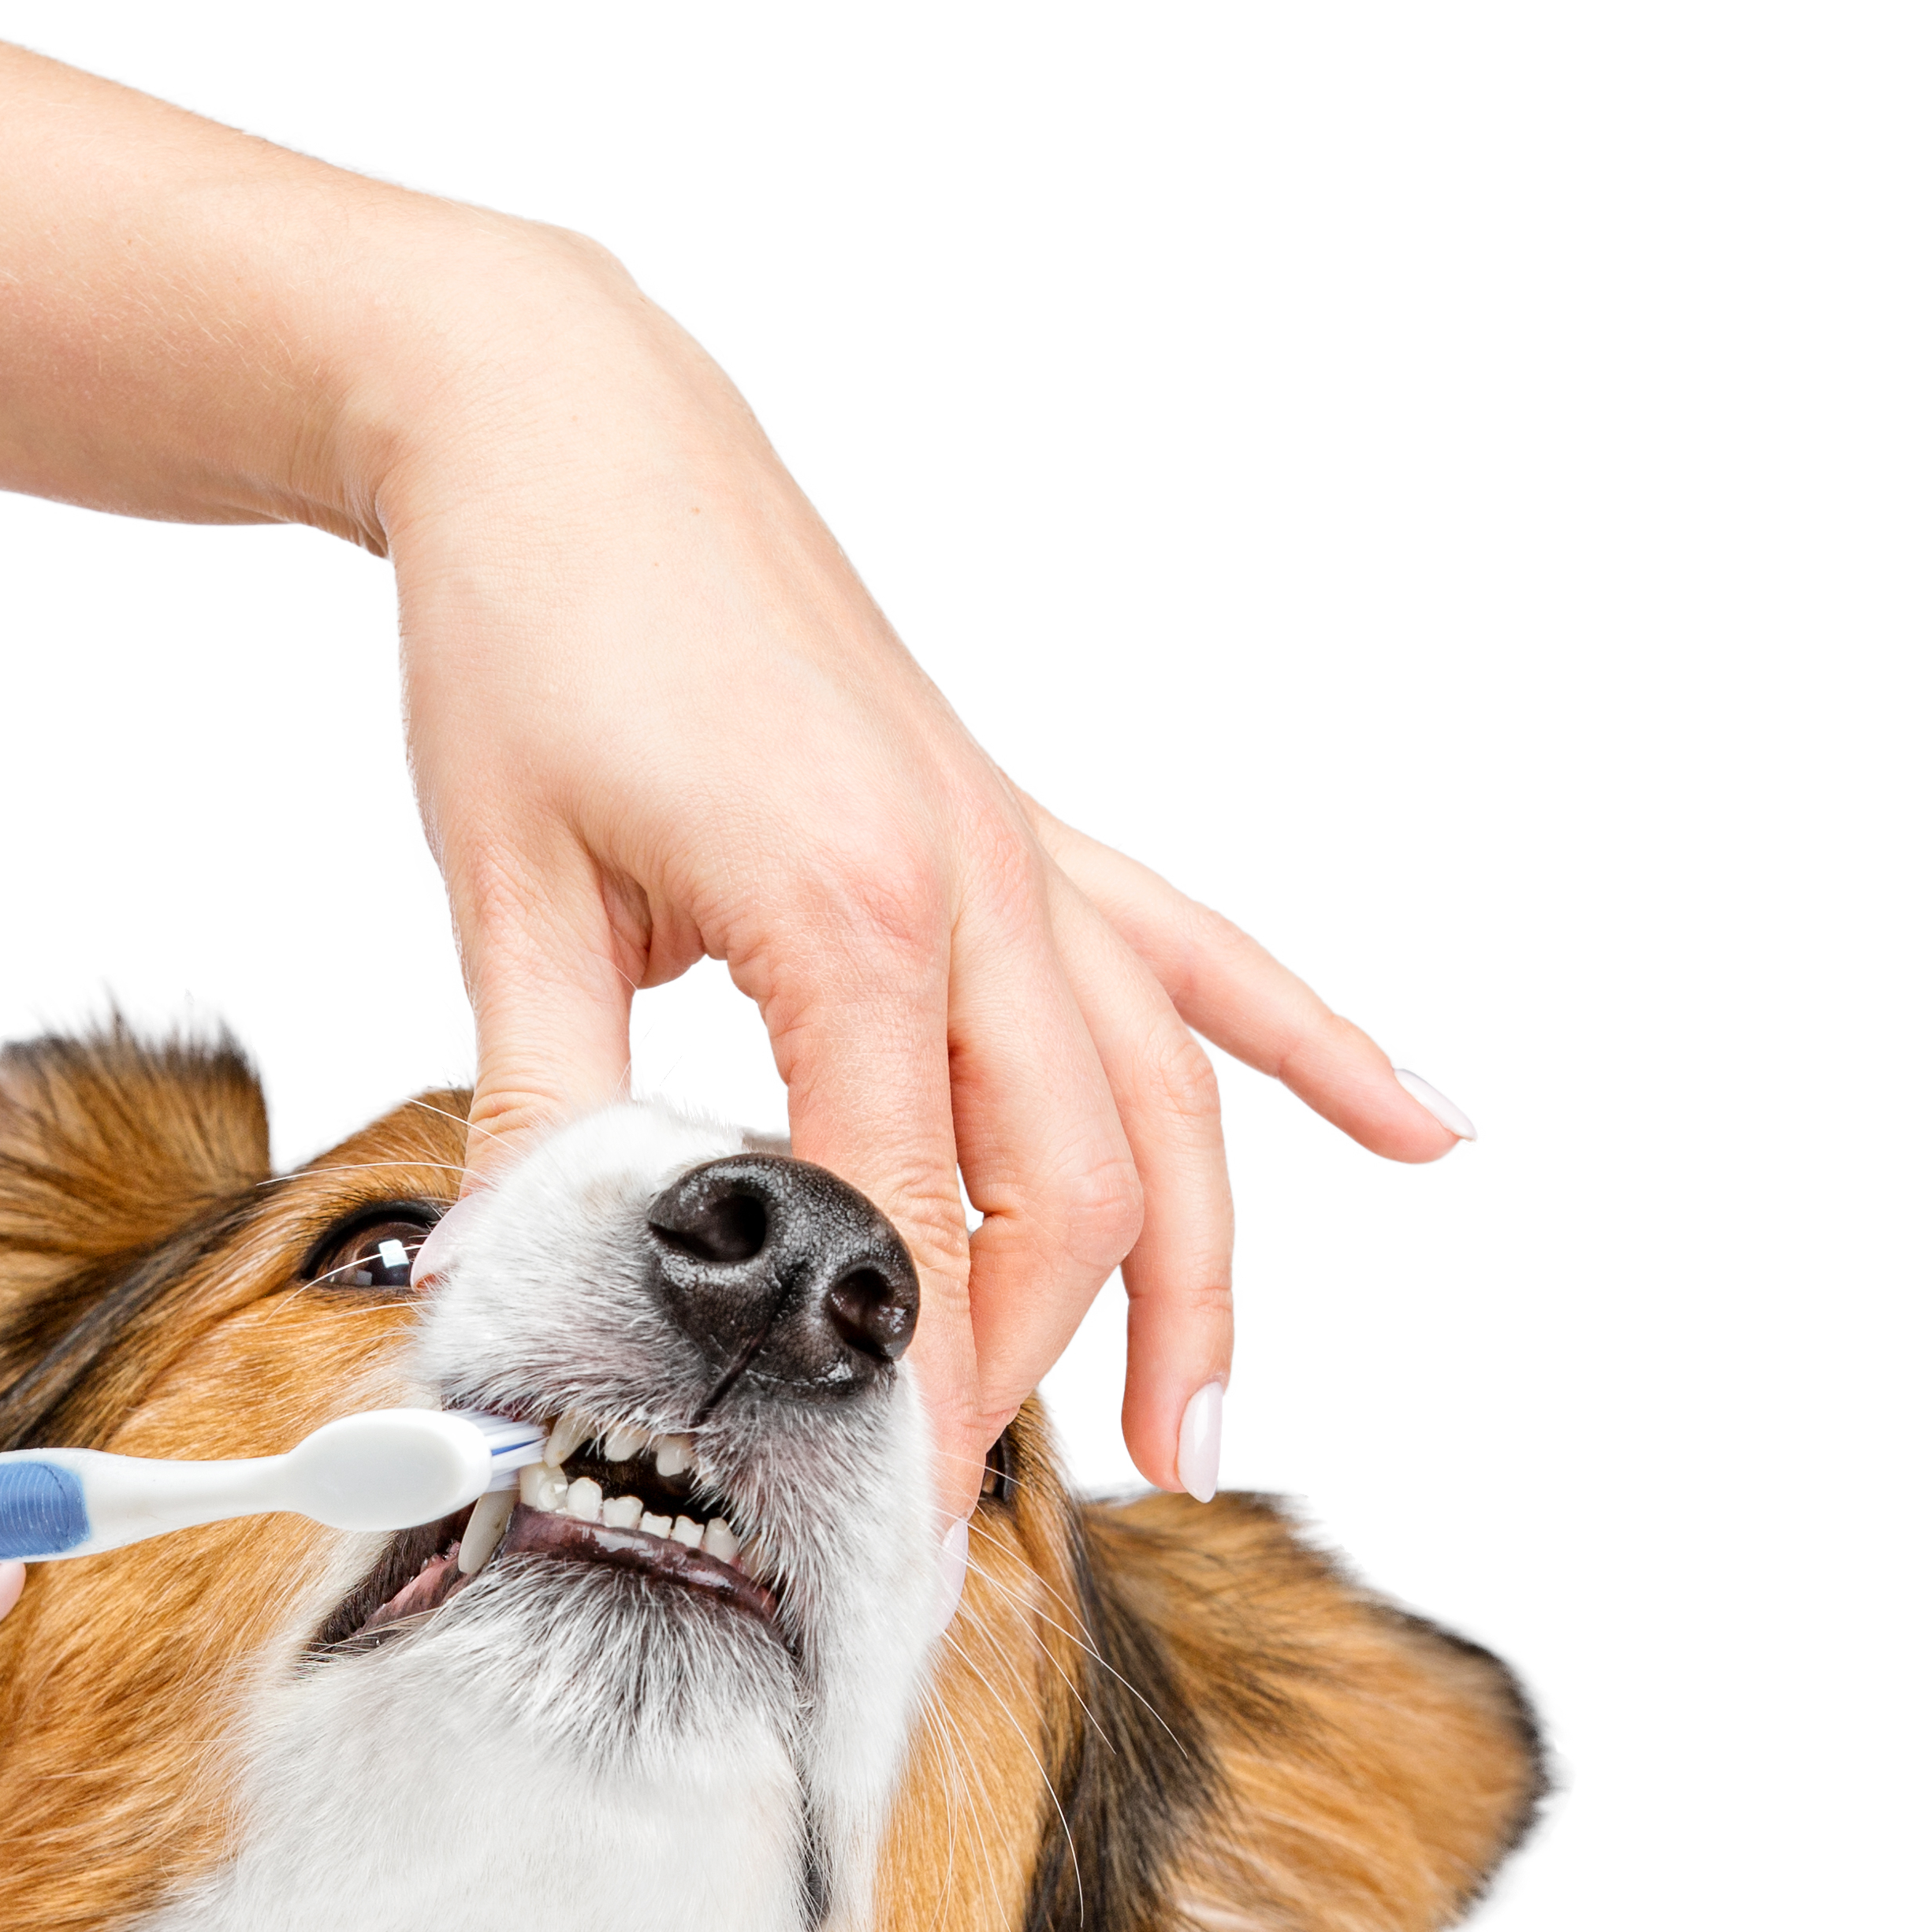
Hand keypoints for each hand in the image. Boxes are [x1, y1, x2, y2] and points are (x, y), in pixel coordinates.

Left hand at [0, 0, 1471, 1513]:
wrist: (564, 429)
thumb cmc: (533, 627)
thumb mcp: (507, 892)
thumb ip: (538, 1105)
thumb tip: (520, 1281)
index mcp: (844, 909)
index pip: (902, 1202)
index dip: (884, 1369)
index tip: (849, 1490)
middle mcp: (969, 883)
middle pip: (1067, 1177)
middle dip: (1034, 1358)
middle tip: (969, 1501)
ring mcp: (1009, 851)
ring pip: (1161, 1094)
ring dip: (1197, 1268)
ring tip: (1199, 1427)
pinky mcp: (1010, 825)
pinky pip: (1195, 951)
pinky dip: (1309, 1043)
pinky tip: (1424, 1129)